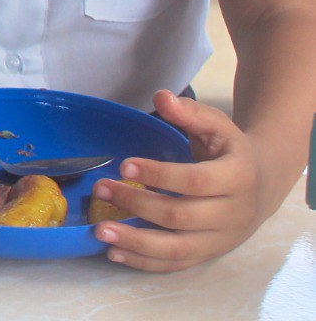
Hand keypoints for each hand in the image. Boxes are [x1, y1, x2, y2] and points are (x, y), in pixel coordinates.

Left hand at [92, 90, 276, 271]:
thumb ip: (189, 113)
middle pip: (181, 216)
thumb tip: (161, 97)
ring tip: (99, 231)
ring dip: (135, 242)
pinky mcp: (207, 254)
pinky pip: (175, 264)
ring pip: (177, 249)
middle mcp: (232, 214)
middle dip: (137, 204)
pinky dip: (144, 262)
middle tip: (100, 189)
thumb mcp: (217, 125)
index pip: (196, 181)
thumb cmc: (230, 151)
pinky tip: (114, 252)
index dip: (159, 175)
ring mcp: (220, 239)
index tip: (124, 165)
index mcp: (237, 178)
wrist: (262, 184)